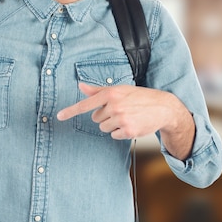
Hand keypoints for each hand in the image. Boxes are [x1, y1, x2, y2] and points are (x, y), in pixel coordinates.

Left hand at [57, 82, 194, 158]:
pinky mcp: (128, 130)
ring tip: (127, 116)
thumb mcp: (119, 90)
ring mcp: (121, 118)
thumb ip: (98, 90)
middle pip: (96, 119)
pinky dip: (120, 132)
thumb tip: (80, 86)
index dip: (71, 111)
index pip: (86, 104)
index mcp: (110, 93)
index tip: (59, 116)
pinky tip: (131, 124)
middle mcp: (114, 106)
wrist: (162, 107)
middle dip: (105, 116)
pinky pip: (114, 135)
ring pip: (104, 128)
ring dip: (113, 125)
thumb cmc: (138, 96)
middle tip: (121, 110)